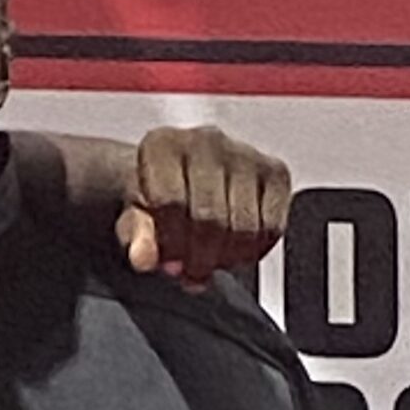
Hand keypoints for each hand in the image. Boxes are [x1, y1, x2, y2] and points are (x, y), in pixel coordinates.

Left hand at [118, 122, 290, 287]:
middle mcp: (206, 141)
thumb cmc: (157, 193)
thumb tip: (143, 258)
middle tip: (191, 269)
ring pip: (244, 227)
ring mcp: (245, 153)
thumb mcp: (134, 215)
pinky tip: (235, 250)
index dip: (170, 242)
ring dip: (227, 258)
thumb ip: (135, 235)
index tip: (168, 259)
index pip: (170, 202)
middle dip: (199, 258)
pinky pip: (272, 227)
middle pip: (210, 218)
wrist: (183, 174)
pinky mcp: (276, 171)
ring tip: (211, 260)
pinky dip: (254, 250)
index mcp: (163, 145)